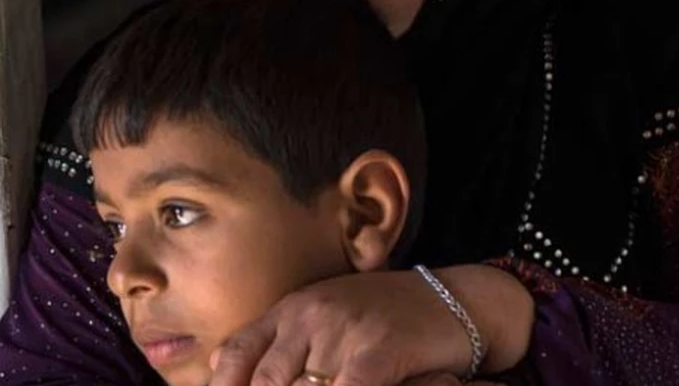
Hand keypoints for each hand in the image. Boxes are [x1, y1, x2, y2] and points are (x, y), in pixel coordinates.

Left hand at [206, 266, 533, 385]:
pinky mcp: (375, 351)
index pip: (237, 354)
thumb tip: (216, 366)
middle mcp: (310, 316)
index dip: (222, 384)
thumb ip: (281, 341)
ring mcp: (342, 331)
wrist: (462, 301)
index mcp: (293, 309)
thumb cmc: (392, 317)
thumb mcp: (330, 318)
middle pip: (264, 380)